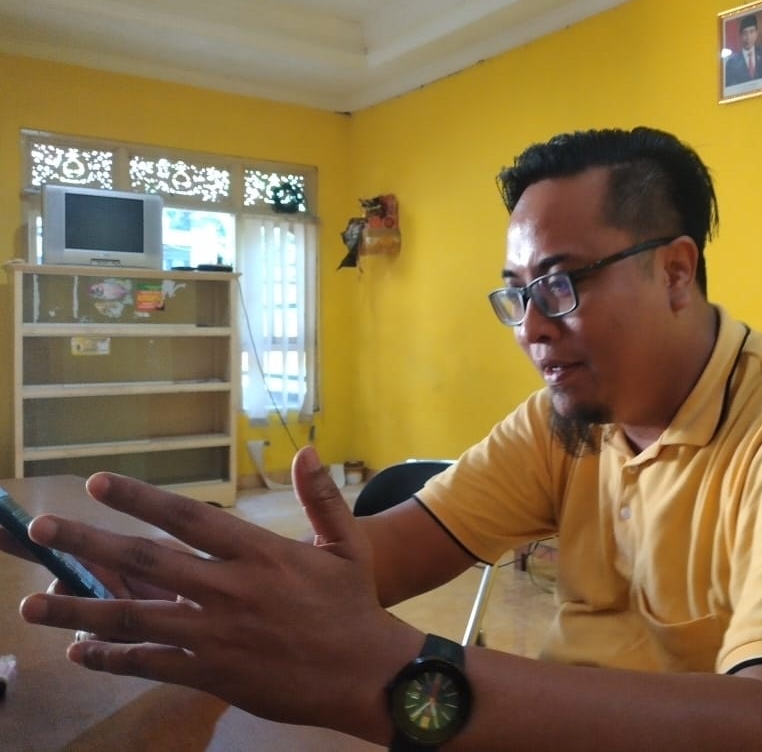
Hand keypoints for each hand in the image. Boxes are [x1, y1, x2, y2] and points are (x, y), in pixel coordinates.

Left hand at [19, 446, 422, 736]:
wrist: (365, 675)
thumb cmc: (355, 605)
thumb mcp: (347, 545)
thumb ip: (322, 497)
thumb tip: (305, 450)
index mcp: (259, 554)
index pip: (188, 518)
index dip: (140, 499)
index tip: (98, 483)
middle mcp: (229, 591)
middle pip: (146, 563)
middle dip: (90, 544)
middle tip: (42, 529)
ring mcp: (216, 636)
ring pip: (135, 619)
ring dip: (79, 611)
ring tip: (32, 605)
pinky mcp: (212, 674)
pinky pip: (152, 664)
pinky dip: (112, 658)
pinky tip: (80, 651)